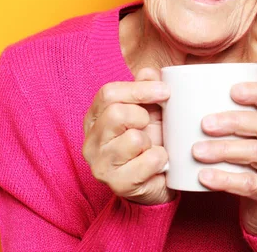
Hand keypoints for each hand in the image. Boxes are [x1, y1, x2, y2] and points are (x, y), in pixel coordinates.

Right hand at [82, 67, 175, 204]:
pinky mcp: (117, 184)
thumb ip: (147, 88)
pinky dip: (161, 160)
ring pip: (133, 139)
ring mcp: (100, 164)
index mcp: (95, 117)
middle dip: (143, 116)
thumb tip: (149, 72)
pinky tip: (159, 163)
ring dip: (152, 142)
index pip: (109, 93)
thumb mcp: (150, 111)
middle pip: (116, 113)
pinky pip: (147, 162)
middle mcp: (91, 140)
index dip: (139, 89)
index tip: (165, 91)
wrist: (156, 183)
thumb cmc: (150, 141)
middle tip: (151, 126)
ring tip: (152, 147)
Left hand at [191, 83, 256, 234]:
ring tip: (197, 151)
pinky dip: (226, 178)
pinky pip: (251, 184)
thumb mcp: (243, 139)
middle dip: (234, 122)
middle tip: (205, 124)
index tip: (232, 90)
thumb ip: (225, 121)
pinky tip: (205, 176)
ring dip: (225, 149)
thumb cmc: (244, 164)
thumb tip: (176, 97)